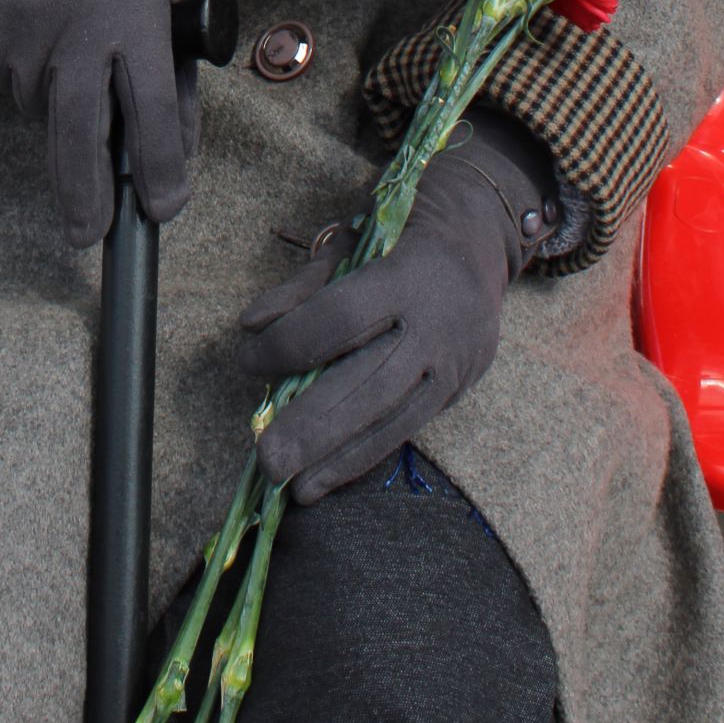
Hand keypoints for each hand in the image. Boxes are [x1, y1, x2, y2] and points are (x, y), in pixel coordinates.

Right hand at [0, 0, 192, 248]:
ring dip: (54, 102)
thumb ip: (170, 83)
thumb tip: (172, 166)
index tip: (161, 209)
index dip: (158, 164)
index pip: (151, 105)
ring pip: (38, 110)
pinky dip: (18, 76)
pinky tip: (31, 30)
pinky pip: (2, 85)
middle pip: (80, 130)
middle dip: (85, 192)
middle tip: (87, 234)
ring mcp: (24, 30)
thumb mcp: (156, 2)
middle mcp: (79, 24)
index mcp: (134, 14)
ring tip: (63, 40)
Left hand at [235, 111, 557, 503]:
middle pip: (368, 384)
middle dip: (314, 425)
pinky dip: (362, 458)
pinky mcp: (456, 391)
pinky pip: (405, 431)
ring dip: (337, 457)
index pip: (339, 320)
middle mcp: (432, 327)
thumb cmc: (396, 236)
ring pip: (390, 418)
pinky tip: (325, 480)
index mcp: (402, 277)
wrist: (479, 242)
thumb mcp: (350, 243)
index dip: (288, 344)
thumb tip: (251, 327)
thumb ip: (302, 287)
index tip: (245, 362)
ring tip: (292, 487)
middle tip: (268, 459)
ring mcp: (451, 364)